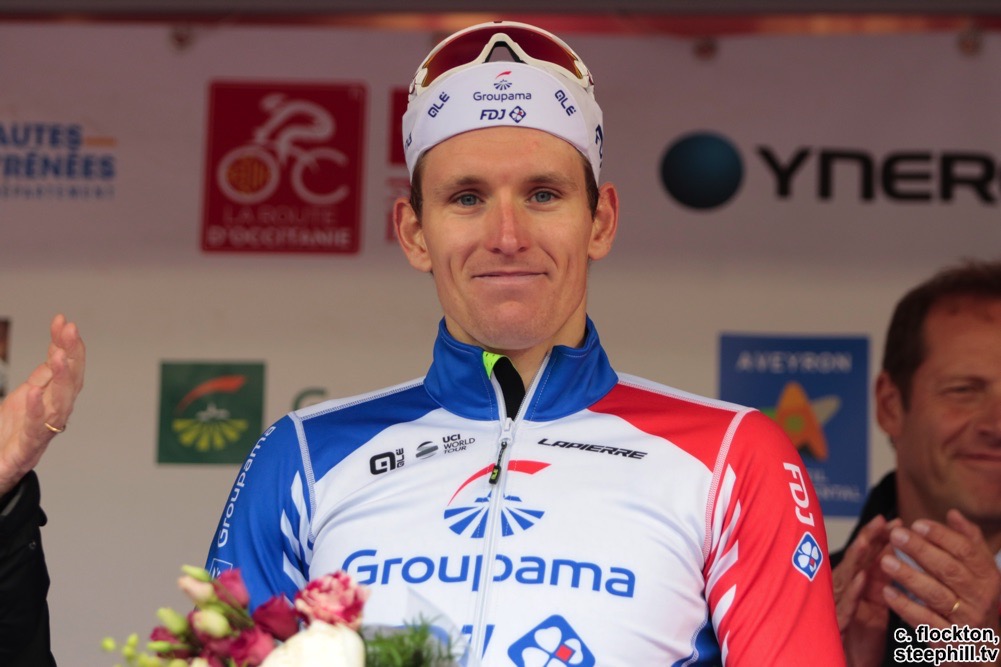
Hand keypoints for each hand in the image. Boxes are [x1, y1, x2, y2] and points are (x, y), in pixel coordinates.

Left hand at [0, 315, 85, 494]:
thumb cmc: (13, 433)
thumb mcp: (28, 394)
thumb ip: (44, 372)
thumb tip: (58, 345)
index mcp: (54, 397)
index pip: (68, 367)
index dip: (69, 344)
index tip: (64, 322)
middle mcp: (55, 413)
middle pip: (71, 381)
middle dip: (73, 355)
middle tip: (70, 332)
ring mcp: (43, 430)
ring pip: (61, 403)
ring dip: (63, 379)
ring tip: (60, 356)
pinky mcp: (27, 448)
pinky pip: (36, 428)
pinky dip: (36, 410)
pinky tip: (34, 392)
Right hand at [833, 514, 900, 666]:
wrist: (848, 665)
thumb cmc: (859, 639)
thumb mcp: (874, 606)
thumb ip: (879, 581)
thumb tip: (889, 552)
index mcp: (857, 587)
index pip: (867, 557)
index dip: (878, 537)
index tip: (892, 520)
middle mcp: (845, 592)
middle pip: (856, 561)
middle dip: (868, 539)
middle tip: (881, 521)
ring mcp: (838, 605)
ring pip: (848, 577)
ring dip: (857, 558)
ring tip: (868, 540)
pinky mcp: (837, 622)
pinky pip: (846, 605)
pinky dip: (854, 590)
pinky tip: (862, 577)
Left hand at [881, 511, 1000, 665]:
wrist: (988, 651)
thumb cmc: (978, 604)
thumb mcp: (982, 573)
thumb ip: (969, 543)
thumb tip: (953, 513)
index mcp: (988, 577)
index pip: (966, 551)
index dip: (941, 535)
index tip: (916, 524)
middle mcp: (980, 598)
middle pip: (949, 569)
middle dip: (921, 550)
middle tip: (896, 535)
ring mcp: (966, 620)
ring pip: (936, 595)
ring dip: (909, 576)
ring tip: (886, 561)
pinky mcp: (949, 640)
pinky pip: (926, 621)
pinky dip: (906, 607)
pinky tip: (888, 592)